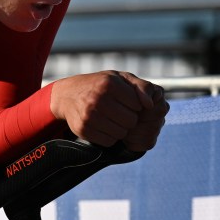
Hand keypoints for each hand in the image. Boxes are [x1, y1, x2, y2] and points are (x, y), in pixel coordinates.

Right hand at [49, 71, 169, 150]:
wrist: (68, 95)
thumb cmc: (100, 85)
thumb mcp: (120, 78)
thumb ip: (141, 87)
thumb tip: (150, 105)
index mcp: (110, 84)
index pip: (138, 105)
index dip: (135, 105)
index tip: (127, 101)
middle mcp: (98, 99)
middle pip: (131, 121)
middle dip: (129, 118)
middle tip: (120, 112)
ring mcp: (89, 115)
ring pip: (121, 133)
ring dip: (120, 128)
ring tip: (112, 119)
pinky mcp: (83, 129)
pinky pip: (109, 141)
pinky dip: (110, 136)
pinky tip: (103, 126)